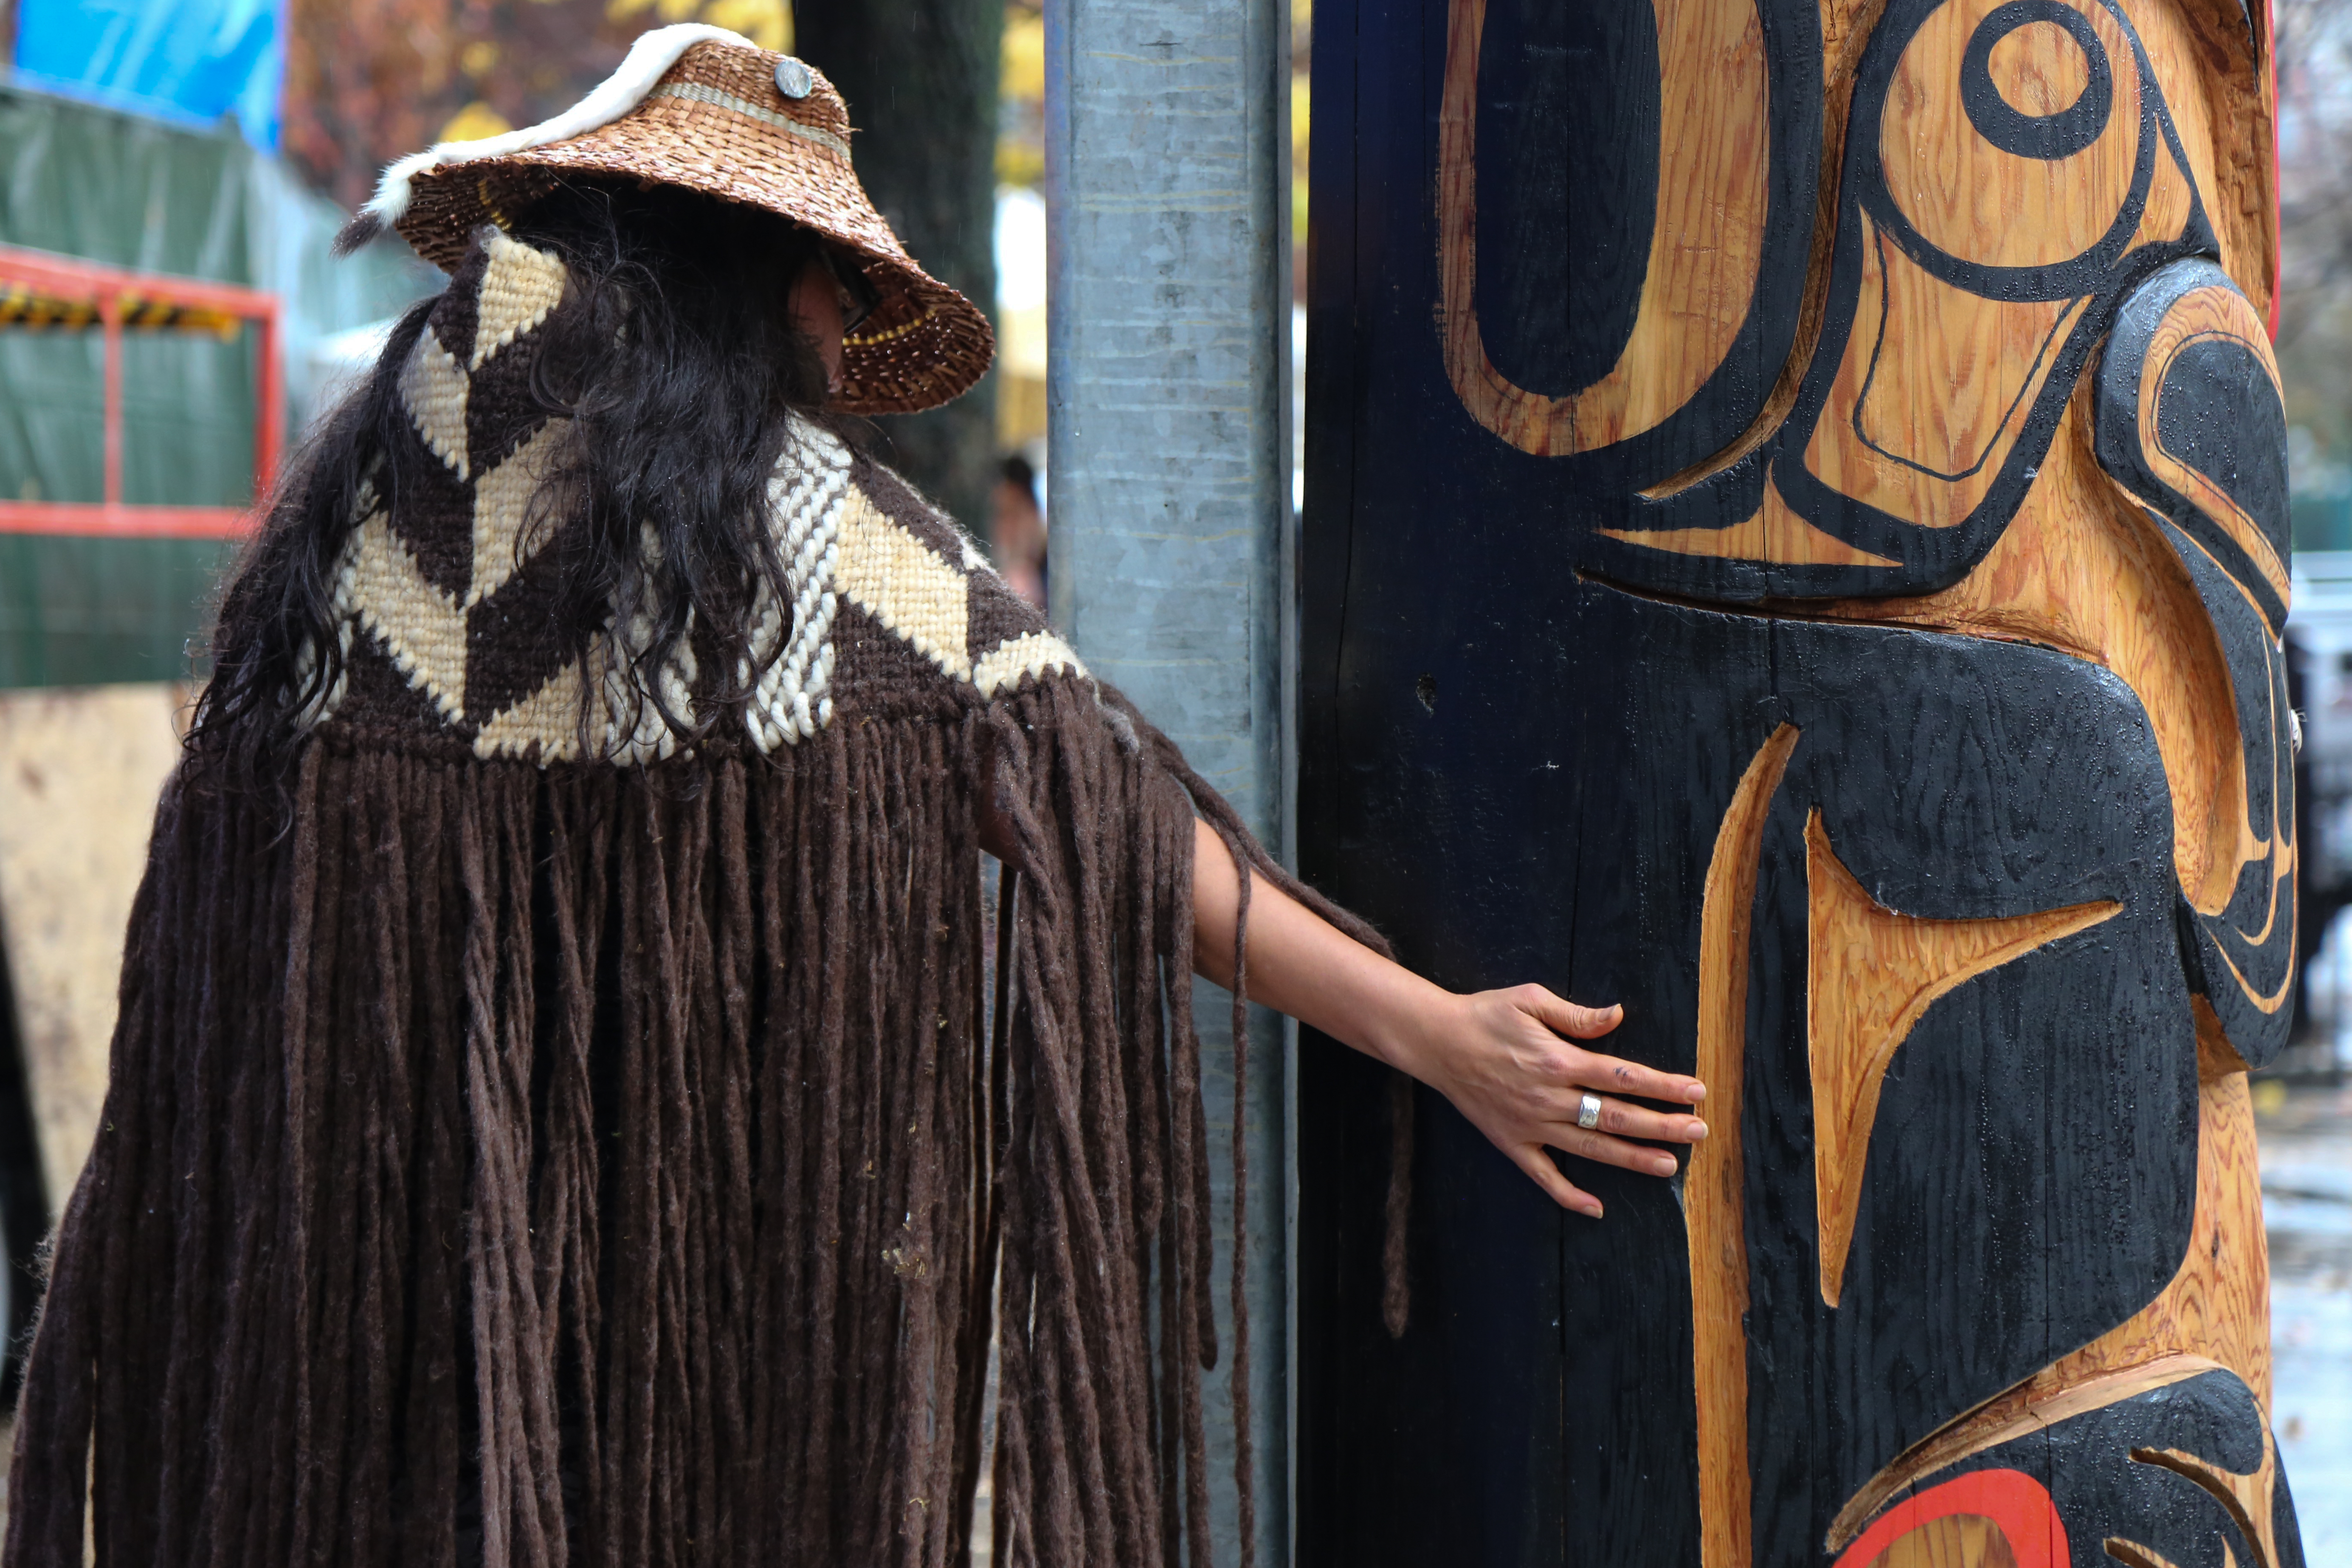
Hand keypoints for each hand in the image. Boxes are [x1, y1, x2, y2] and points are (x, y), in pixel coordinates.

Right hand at [1387, 985, 1706, 1217]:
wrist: (1436, 1041)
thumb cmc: (1486, 1015)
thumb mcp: (1531, 1000)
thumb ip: (1577, 1015)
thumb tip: (1618, 1015)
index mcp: (1558, 1061)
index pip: (1624, 1076)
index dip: (1664, 1085)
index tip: (1696, 1091)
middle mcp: (1549, 1098)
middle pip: (1616, 1116)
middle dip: (1662, 1125)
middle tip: (1699, 1131)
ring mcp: (1531, 1125)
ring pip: (1591, 1147)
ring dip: (1632, 1158)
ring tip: (1669, 1166)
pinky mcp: (1511, 1142)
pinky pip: (1543, 1176)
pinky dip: (1569, 1195)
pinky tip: (1596, 1208)